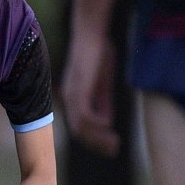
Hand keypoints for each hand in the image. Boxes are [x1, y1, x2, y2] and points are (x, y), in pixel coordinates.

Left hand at [60, 31, 119, 156]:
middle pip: (78, 130)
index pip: (79, 127)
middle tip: (114, 150)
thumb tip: (106, 123)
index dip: (94, 140)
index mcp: (73, 98)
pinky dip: (95, 122)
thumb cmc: (99, 55)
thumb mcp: (103, 83)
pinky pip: (83, 112)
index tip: (111, 148)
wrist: (91, 35)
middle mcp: (69, 98)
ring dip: (98, 136)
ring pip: (80, 125)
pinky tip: (108, 124)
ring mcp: (72, 93)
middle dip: (96, 143)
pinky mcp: (78, 86)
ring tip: (115, 142)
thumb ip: (102, 102)